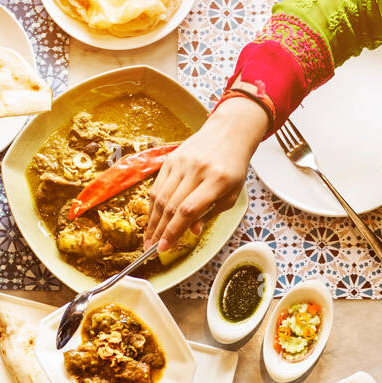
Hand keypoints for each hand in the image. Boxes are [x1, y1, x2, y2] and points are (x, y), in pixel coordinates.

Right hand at [143, 100, 268, 252]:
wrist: (228, 133)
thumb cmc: (233, 167)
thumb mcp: (231, 194)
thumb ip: (211, 213)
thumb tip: (192, 231)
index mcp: (216, 180)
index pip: (188, 211)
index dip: (173, 231)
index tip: (164, 248)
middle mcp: (197, 170)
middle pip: (171, 206)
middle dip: (159, 231)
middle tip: (151, 248)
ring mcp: (181, 162)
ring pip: (160, 197)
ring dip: (152, 221)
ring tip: (149, 238)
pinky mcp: (171, 159)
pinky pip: (158, 186)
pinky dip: (153, 205)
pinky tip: (152, 218)